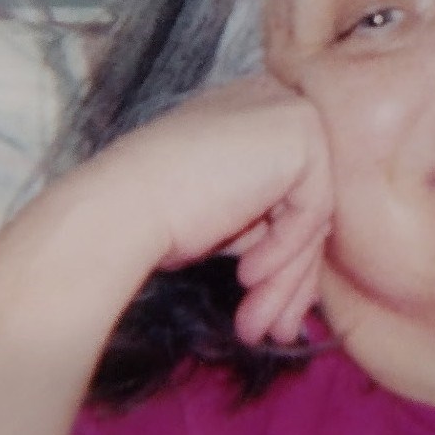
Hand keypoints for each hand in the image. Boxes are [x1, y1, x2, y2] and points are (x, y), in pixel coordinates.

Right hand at [91, 73, 333, 345]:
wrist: (122, 208)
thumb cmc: (160, 219)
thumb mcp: (231, 223)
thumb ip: (273, 231)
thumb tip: (309, 284)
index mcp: (252, 116)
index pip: (291, 193)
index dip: (284, 257)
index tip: (267, 306)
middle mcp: (273, 103)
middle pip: (306, 206)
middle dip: (289, 278)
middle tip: (273, 331)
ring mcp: (289, 110)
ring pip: (312, 215)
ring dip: (287, 280)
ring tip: (262, 327)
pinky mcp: (300, 130)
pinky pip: (312, 210)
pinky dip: (284, 251)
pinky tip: (247, 275)